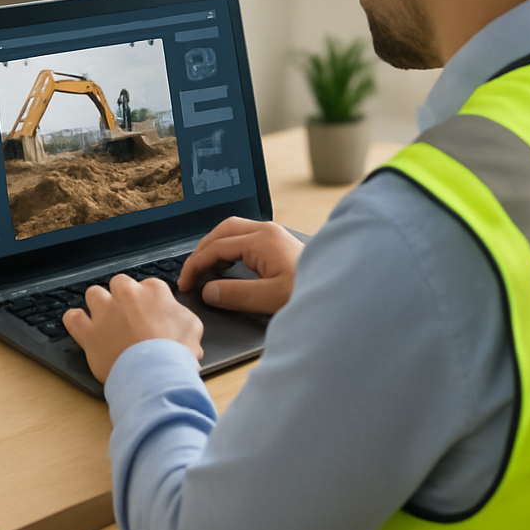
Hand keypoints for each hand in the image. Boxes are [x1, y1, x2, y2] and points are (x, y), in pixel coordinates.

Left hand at [63, 274, 204, 383]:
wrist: (157, 377)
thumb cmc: (176, 355)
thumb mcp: (193, 329)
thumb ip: (179, 315)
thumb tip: (175, 317)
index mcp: (154, 291)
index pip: (147, 287)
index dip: (148, 303)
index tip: (148, 316)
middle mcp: (127, 295)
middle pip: (119, 285)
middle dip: (122, 299)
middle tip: (129, 319)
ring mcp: (105, 312)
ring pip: (94, 294)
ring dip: (99, 306)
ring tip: (107, 322)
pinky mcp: (88, 332)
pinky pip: (72, 317)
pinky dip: (76, 321)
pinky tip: (83, 328)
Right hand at [178, 216, 304, 314]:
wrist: (343, 293)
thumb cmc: (312, 293)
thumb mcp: (270, 298)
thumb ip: (235, 294)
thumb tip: (208, 291)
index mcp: (263, 240)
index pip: (216, 247)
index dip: (196, 266)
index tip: (186, 284)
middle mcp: (267, 231)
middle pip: (222, 231)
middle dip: (202, 251)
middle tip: (190, 273)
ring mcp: (273, 235)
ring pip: (232, 232)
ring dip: (214, 248)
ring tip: (203, 269)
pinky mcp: (278, 243)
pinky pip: (244, 238)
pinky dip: (228, 249)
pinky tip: (226, 265)